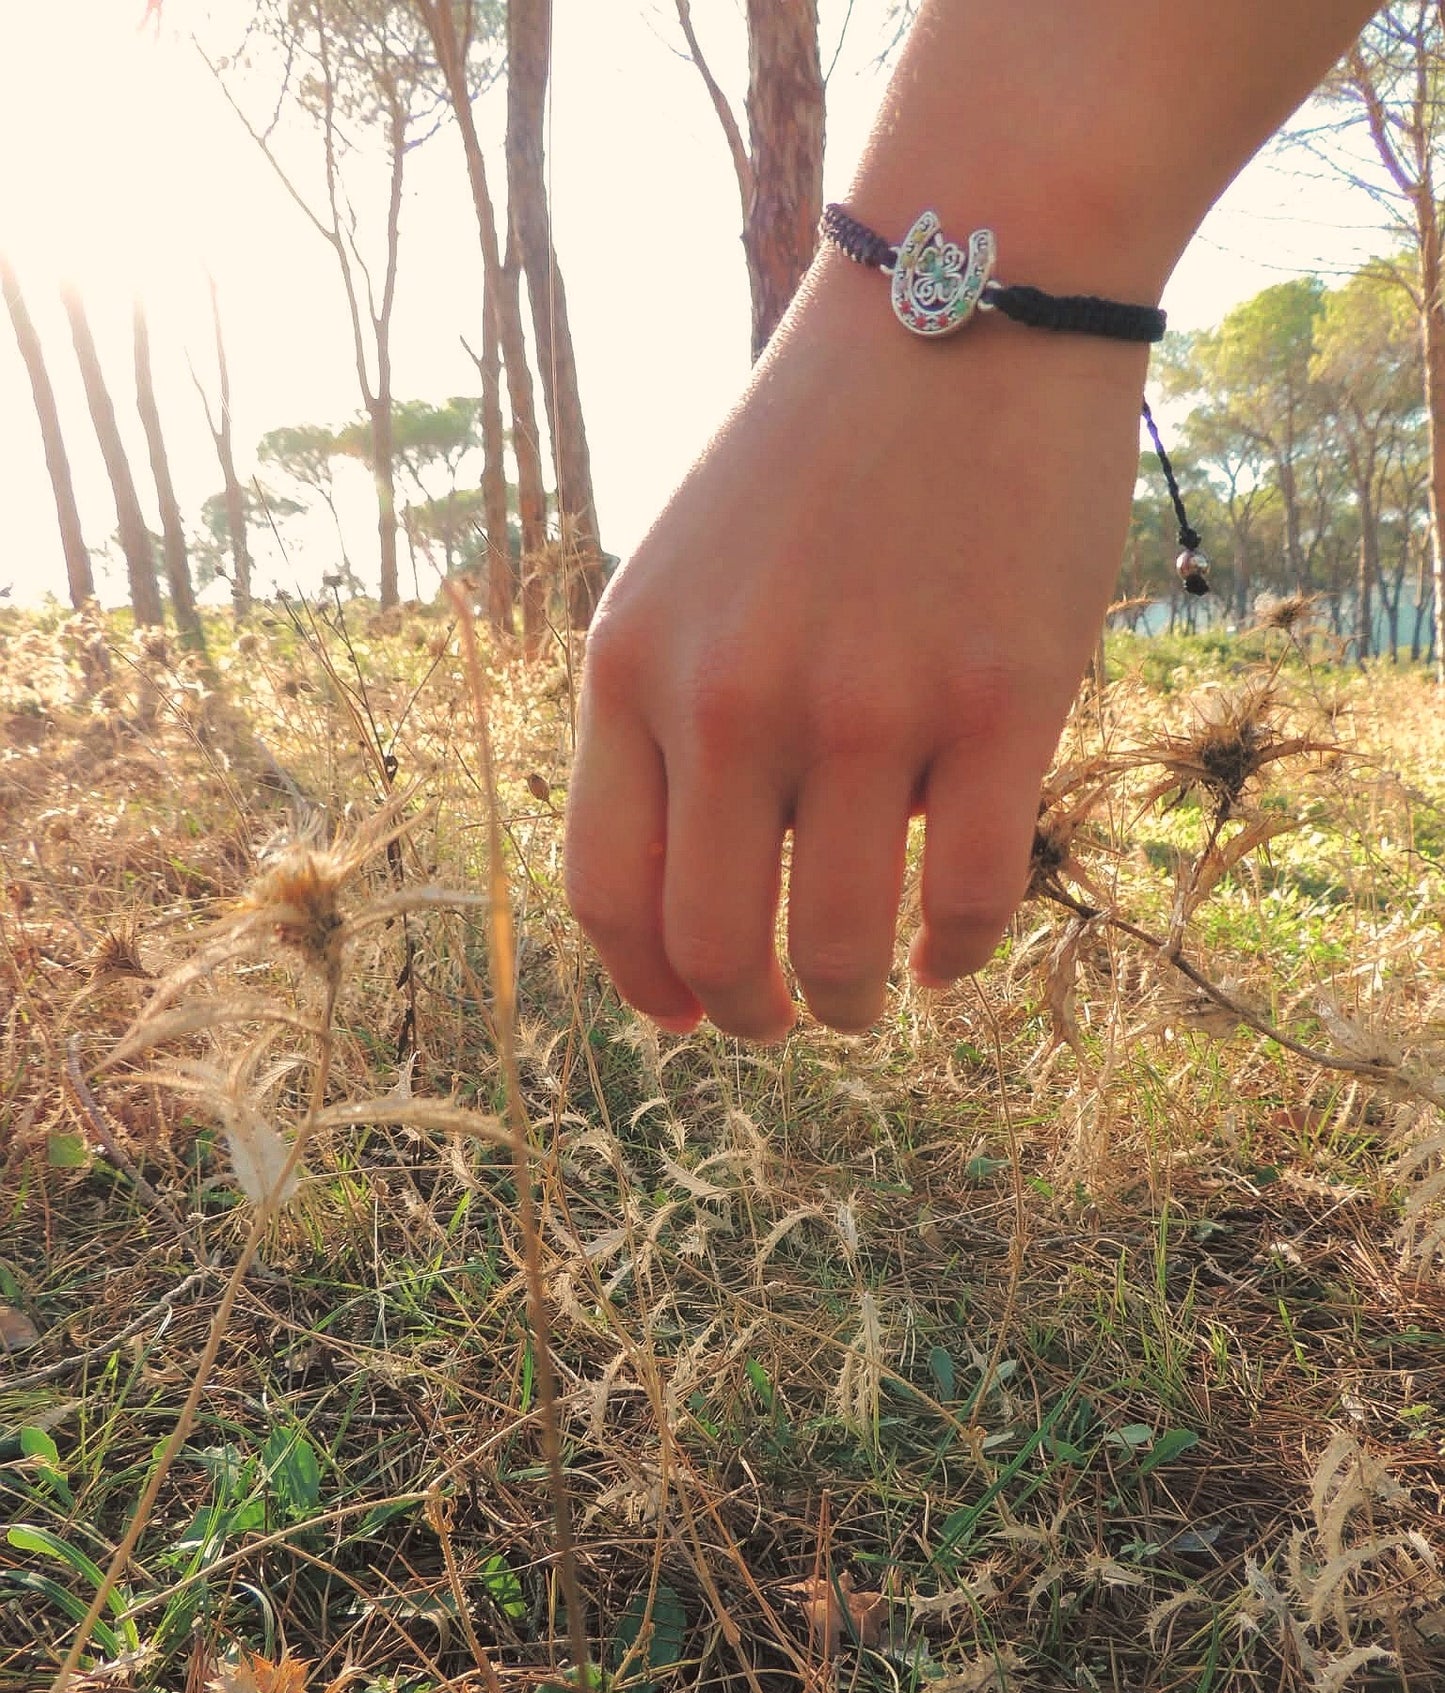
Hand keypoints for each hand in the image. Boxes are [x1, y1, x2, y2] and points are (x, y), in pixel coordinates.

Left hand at [565, 256, 1147, 1040]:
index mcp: (632, 665)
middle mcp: (730, 699)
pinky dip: (959, 958)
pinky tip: (952, 957)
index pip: (605, 890)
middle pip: (712, 945)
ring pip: (838, 946)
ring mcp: (865, 706)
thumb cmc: (817, 449)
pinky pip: (971, 899)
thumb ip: (670, 713)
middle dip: (749, 1016)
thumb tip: (711, 881)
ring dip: (847, 1002)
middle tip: (783, 1021)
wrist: (961, 301)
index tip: (687, 1016)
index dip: (644, 986)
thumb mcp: (683, 570)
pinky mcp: (998, 703)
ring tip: (865, 998)